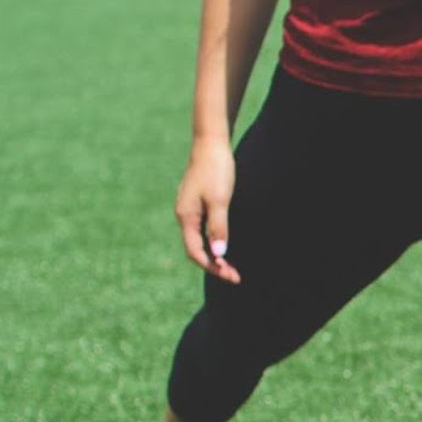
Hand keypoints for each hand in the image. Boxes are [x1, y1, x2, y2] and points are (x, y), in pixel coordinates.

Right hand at [175, 140, 239, 283]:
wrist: (211, 144)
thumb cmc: (216, 171)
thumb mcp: (219, 200)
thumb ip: (218, 227)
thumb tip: (219, 253)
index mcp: (186, 216)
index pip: (195, 252)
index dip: (213, 267)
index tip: (231, 276)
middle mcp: (185, 215)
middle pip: (197, 249)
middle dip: (215, 265)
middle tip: (235, 276)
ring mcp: (190, 209)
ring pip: (200, 240)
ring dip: (215, 255)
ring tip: (232, 267)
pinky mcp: (198, 204)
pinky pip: (203, 230)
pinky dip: (214, 242)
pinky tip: (225, 246)